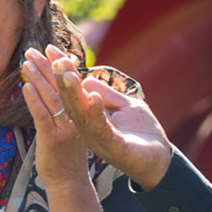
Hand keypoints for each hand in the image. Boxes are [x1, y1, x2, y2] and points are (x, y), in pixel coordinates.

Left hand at [19, 49, 91, 182]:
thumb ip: (65, 107)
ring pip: (51, 98)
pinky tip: (25, 87)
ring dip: (38, 78)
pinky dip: (34, 100)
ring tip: (26, 62)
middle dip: (46, 66)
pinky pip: (42, 116)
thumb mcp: (71, 126)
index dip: (61, 64)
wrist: (70, 182)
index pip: (71, 82)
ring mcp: (65, 128)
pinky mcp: (53, 139)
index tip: (50, 49)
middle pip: (61, 86)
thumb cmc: (67, 153)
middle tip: (33, 49)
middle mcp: (76, 117)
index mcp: (82, 112)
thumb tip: (53, 88)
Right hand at [33, 46, 175, 186]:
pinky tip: (94, 97)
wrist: (159, 161)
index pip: (73, 92)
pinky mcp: (114, 148)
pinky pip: (101, 129)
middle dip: (62, 81)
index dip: (62, 72)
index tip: (51, 51)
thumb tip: (87, 79)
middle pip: (71, 102)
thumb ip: (107, 94)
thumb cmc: (142, 134)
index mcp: (90, 118)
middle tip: (56, 60)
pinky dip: (96, 112)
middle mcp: (90, 128)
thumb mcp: (125, 106)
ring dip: (74, 94)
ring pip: (81, 114)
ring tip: (68, 75)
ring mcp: (100, 139)